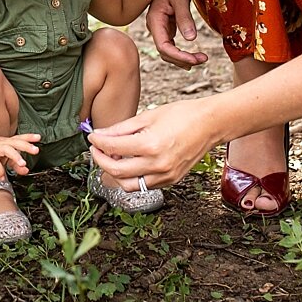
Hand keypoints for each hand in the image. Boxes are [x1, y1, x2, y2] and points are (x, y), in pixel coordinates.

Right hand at [0, 133, 41, 178]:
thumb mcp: (4, 156)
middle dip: (26, 146)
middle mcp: (1, 144)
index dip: (29, 137)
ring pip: (6, 150)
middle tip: (36, 150)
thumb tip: (26, 170)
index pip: (19, 138)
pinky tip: (2, 177)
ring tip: (23, 164)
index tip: (39, 137)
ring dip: (15, 156)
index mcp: (7, 142)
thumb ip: (15, 163)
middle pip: (15, 142)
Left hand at [87, 100, 218, 189]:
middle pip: (116, 171)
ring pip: (128, 185)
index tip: (92, 137)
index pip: (113, 148)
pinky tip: (129, 164)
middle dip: (100, 160)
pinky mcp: (171, 180)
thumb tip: (101, 135)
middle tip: (96, 149)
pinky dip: (132, 178)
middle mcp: (157, 164)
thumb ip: (122, 128)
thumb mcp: (148, 116)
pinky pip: (144, 185)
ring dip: (114, 174)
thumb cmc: (182, 115)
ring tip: (111, 159)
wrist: (210, 124)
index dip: (97, 142)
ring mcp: (165, 176)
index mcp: (150, 145)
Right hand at [145, 0, 208, 68]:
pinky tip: (193, 56)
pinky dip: (182, 52)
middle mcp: (155, 25)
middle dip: (183, 59)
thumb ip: (184, 17)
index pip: (163, 47)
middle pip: (165, 52)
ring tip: (201, 59)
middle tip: (204, 59)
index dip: (179, 57)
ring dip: (183, 58)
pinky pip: (171, 44)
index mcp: (154, 19)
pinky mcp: (167, 25)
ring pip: (168, 50)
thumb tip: (191, 39)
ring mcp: (160, 26)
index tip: (196, 60)